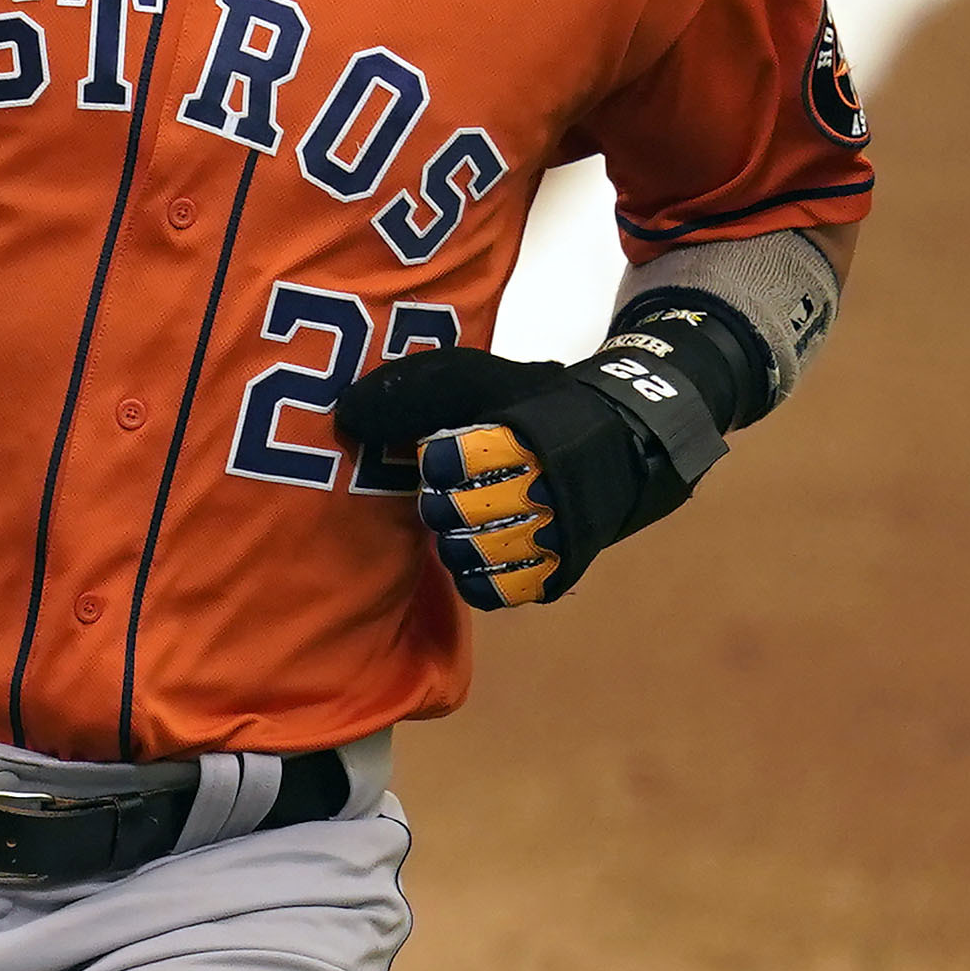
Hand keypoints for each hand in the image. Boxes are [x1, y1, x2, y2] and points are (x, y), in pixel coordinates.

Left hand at [334, 345, 695, 608]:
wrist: (621, 440)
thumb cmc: (530, 407)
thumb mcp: (479, 378)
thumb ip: (414, 391)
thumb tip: (347, 413)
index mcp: (519, 434)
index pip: (448, 461)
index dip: (436, 461)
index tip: (442, 455)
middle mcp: (542, 487)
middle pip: (458, 513)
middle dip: (443, 505)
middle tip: (451, 493)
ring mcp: (555, 533)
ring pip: (477, 556)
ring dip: (457, 544)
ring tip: (463, 526)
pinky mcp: (561, 567)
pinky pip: (502, 592)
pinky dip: (480, 580)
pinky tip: (476, 561)